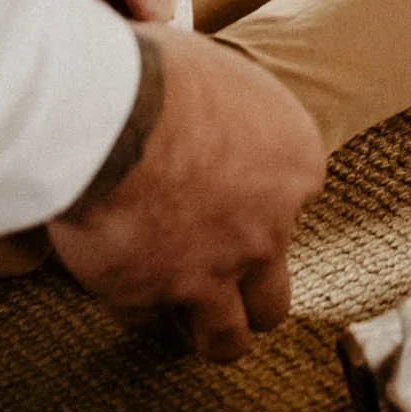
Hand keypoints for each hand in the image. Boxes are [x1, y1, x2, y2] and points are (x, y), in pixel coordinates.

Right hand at [48, 27, 325, 359]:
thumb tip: (210, 104)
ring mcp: (213, 273)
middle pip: (274, 295)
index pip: (296, 205)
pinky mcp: (153, 295)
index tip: (235, 199)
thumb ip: (232, 111)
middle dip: (251, 295)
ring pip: (226, 338)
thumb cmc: (164, 74)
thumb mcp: (223, 73)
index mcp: (296, 166)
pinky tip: (119, 281)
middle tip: (225, 284)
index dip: (261, 206)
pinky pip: (144, 315)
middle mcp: (267, 230)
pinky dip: (131, 302)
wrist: (114, 115)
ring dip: (209, 332)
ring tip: (190, 328)